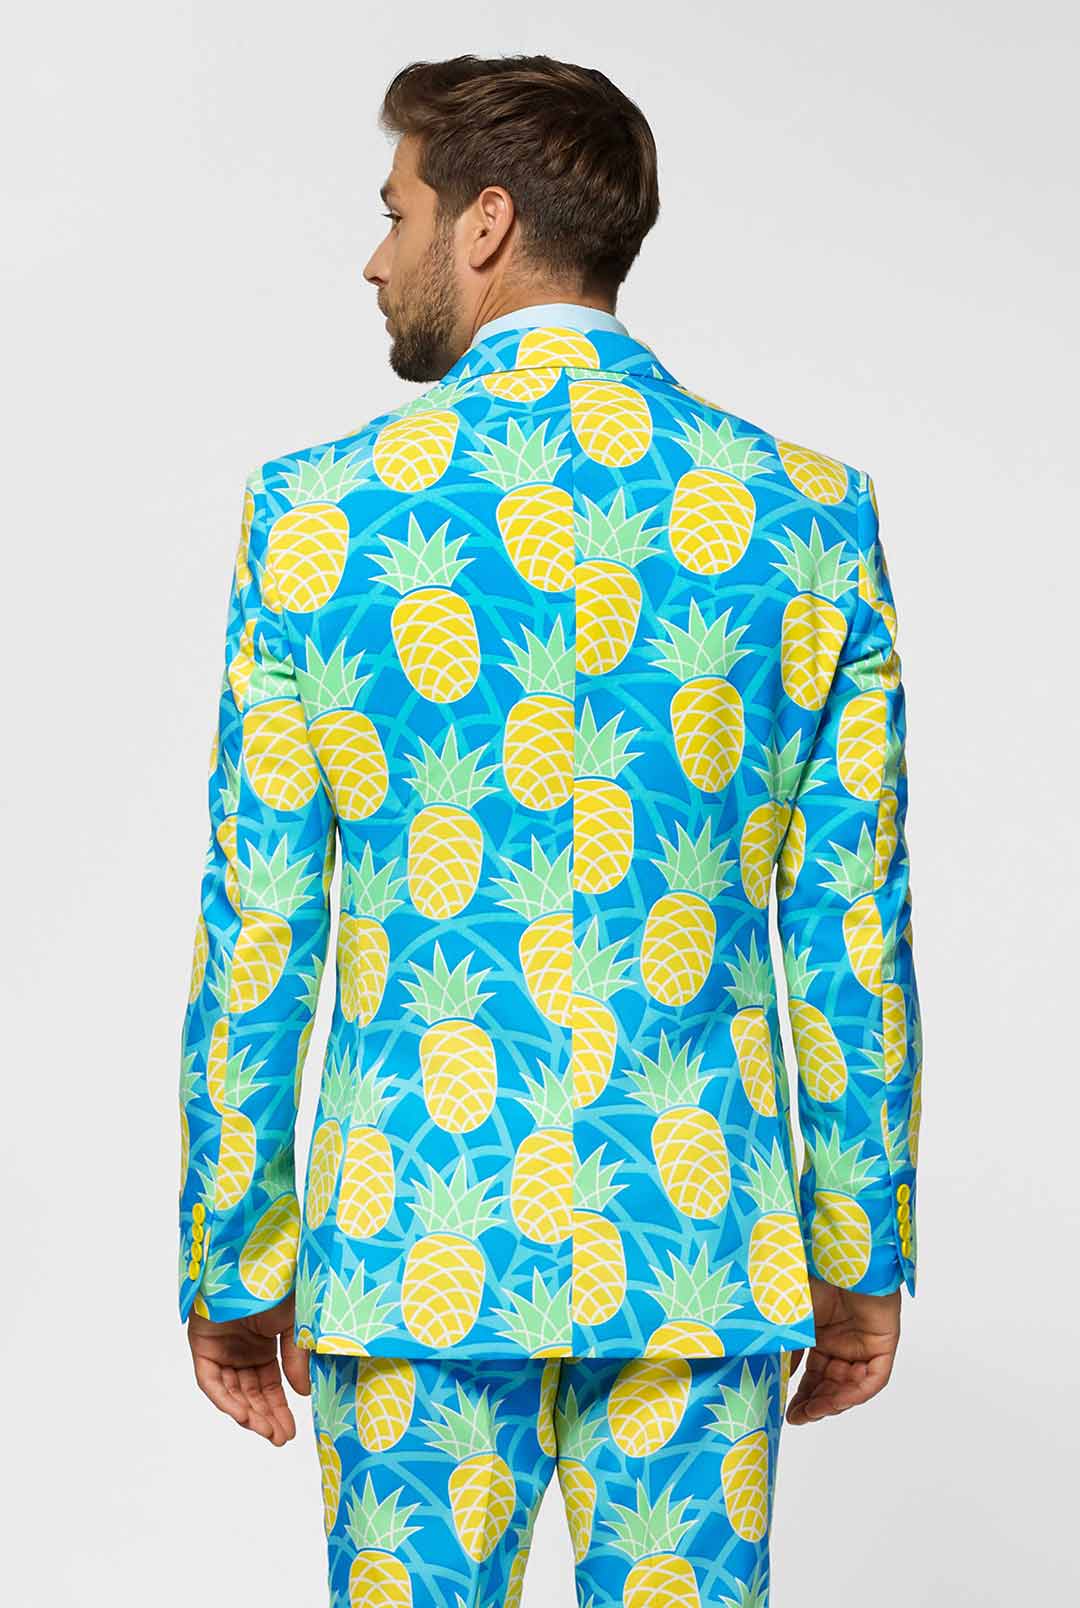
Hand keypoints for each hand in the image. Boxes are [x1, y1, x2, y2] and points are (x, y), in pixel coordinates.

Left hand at [187, 1292, 309, 1444]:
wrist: (250, 1258)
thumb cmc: (275, 1282)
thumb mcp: (296, 1323)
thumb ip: (295, 1357)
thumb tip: (304, 1393)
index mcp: (262, 1344)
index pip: (269, 1386)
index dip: (278, 1409)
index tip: (290, 1432)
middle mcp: (240, 1350)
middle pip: (250, 1393)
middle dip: (265, 1417)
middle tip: (279, 1438)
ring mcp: (220, 1349)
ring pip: (231, 1391)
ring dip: (247, 1413)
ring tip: (265, 1430)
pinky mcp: (202, 1346)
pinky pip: (211, 1380)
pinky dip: (225, 1398)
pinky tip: (244, 1414)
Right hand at [784, 1277, 900, 1425]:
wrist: (841, 1255)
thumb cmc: (815, 1274)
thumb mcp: (792, 1316)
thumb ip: (788, 1346)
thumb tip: (776, 1377)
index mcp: (821, 1334)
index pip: (813, 1374)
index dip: (802, 1395)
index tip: (786, 1412)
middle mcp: (843, 1342)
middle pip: (831, 1384)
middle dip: (815, 1403)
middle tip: (798, 1417)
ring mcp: (864, 1344)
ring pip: (851, 1386)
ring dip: (833, 1402)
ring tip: (812, 1412)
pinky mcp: (884, 1343)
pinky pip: (874, 1378)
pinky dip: (856, 1392)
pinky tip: (837, 1401)